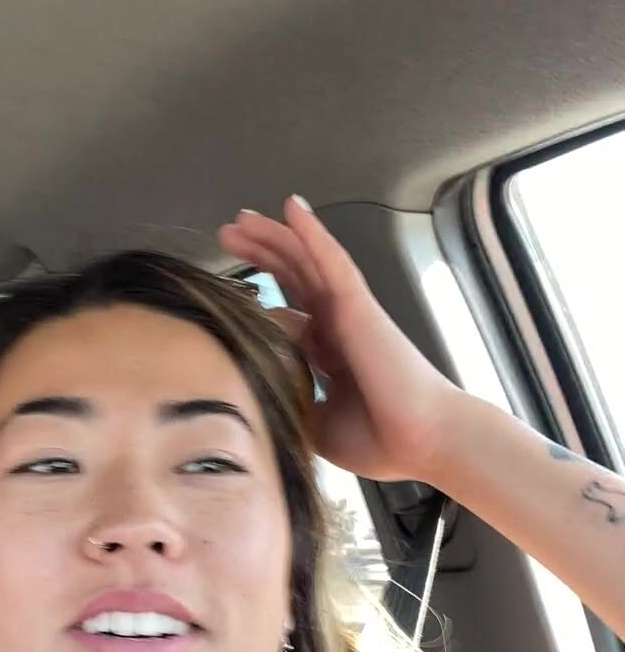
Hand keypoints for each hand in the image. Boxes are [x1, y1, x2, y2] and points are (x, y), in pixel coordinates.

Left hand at [219, 198, 460, 483]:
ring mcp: (349, 312)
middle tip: (228, 235)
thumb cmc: (382, 440)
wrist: (426, 443)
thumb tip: (256, 391)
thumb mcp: (317, 424)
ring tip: (240, 219)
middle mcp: (338, 326)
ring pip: (307, 260)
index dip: (259, 300)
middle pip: (294, 277)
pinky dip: (313, 234)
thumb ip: (291, 401)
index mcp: (330, 354)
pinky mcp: (359, 306)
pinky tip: (292, 208)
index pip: (289, 314)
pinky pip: (333, 261)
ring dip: (275, 236)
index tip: (224, 295)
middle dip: (261, 254)